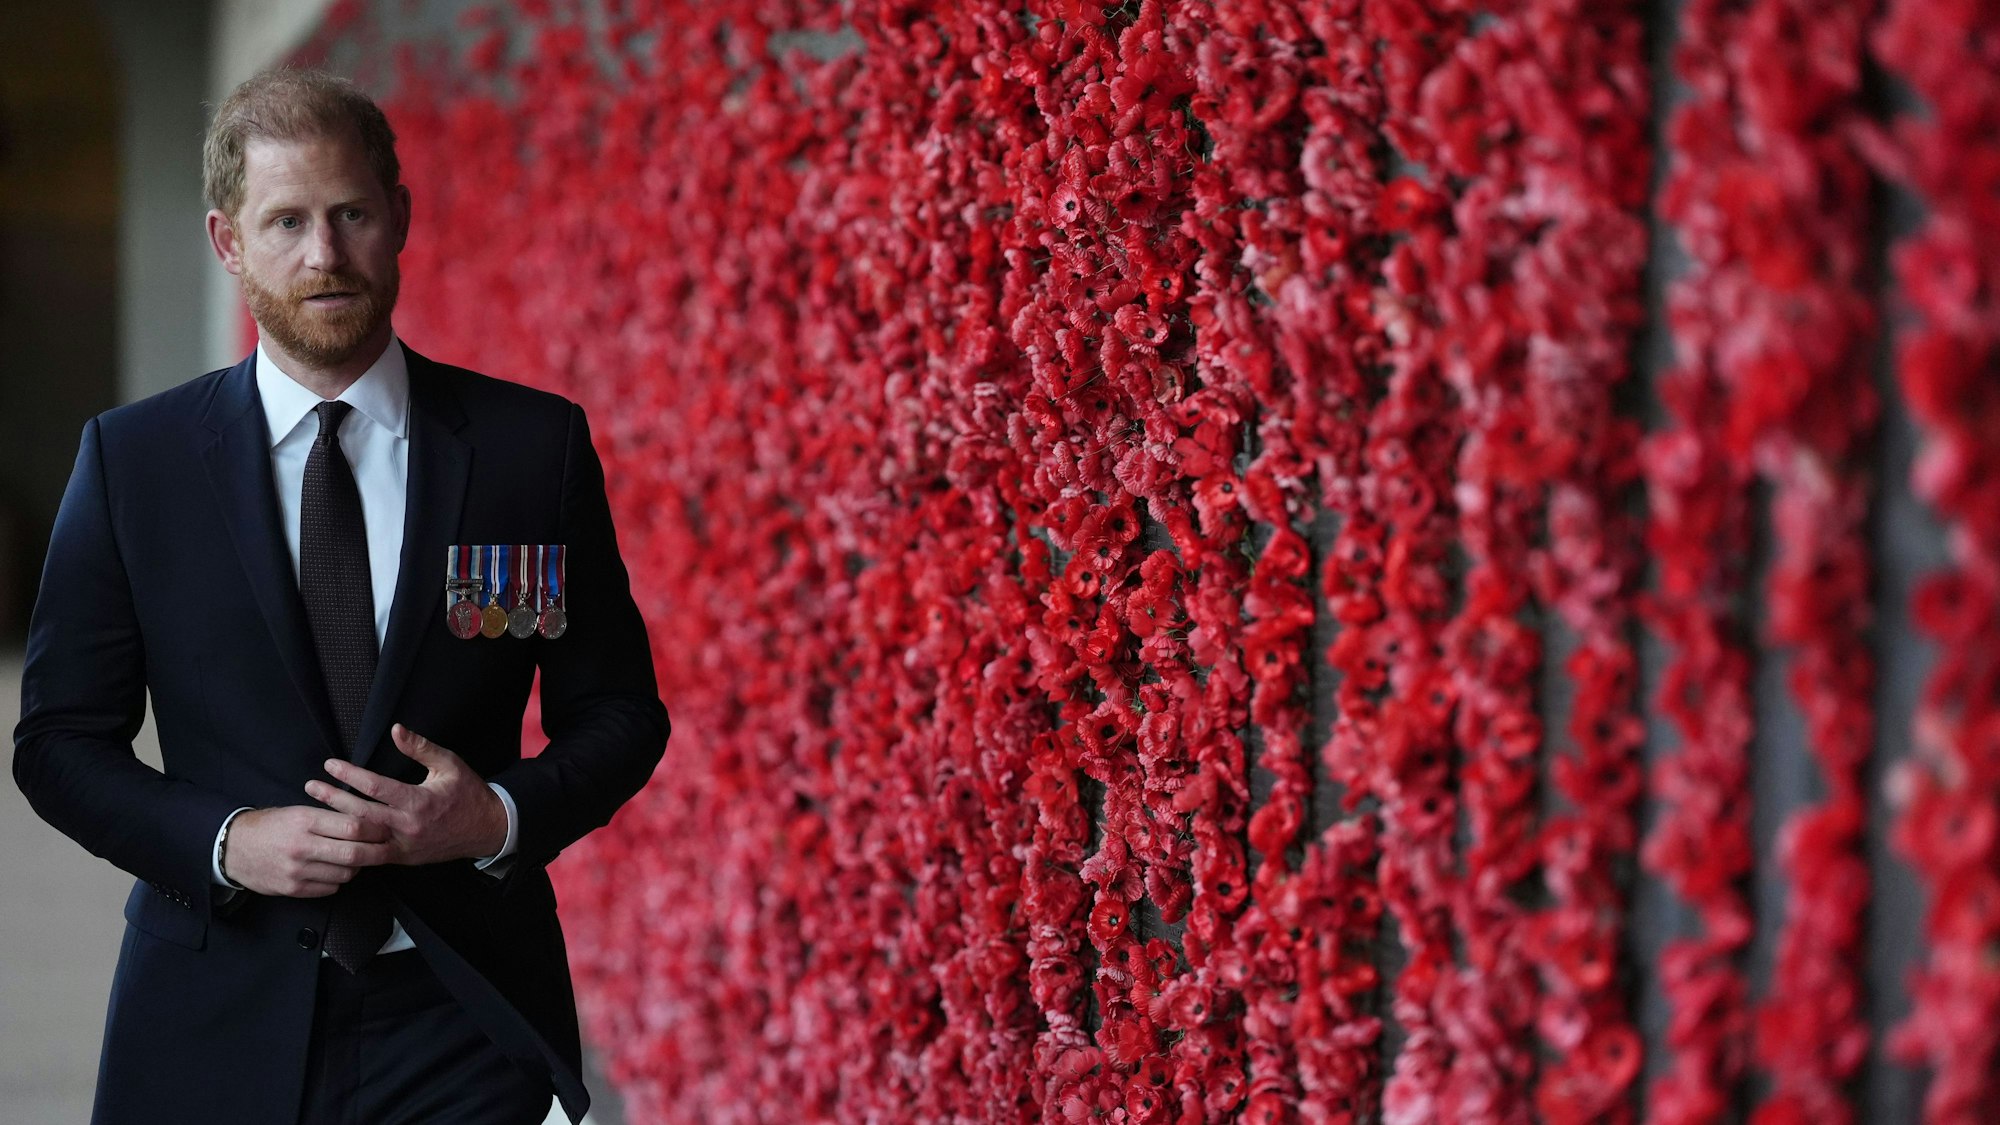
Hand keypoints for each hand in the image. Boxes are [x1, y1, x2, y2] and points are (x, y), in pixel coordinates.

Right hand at [221, 806, 392, 897]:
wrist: (233, 848)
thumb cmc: (271, 826)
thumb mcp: (298, 811)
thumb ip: (330, 817)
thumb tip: (367, 822)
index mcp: (305, 821)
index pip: (353, 827)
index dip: (375, 830)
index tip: (385, 829)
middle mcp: (302, 847)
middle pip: (354, 853)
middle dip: (377, 852)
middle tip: (386, 849)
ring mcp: (297, 871)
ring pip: (345, 873)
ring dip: (357, 867)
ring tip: (357, 858)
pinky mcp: (293, 889)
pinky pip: (330, 888)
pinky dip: (339, 879)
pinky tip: (335, 870)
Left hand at [304, 724, 507, 866]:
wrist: (487, 829)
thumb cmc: (468, 793)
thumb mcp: (449, 764)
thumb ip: (420, 748)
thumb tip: (395, 730)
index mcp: (418, 801)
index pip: (375, 787)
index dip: (350, 774)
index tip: (330, 764)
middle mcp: (408, 826)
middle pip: (360, 813)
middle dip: (332, 798)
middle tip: (311, 786)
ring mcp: (404, 846)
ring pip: (362, 839)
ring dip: (336, 825)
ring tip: (314, 813)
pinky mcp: (404, 858)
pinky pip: (371, 857)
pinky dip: (350, 848)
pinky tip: (333, 839)